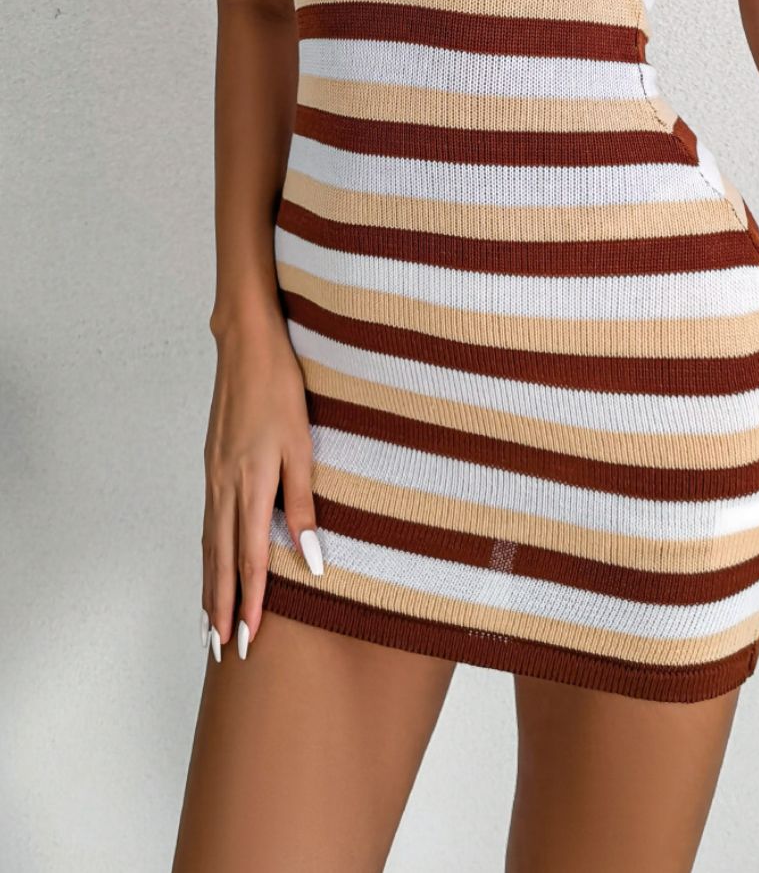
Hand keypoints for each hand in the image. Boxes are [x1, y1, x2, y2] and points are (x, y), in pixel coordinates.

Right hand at [200, 309, 323, 661]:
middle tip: (221, 650)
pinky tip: (209, 566)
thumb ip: (303, 503)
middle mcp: (224, 487)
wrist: (246, 347)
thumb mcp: (303, 445)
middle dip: (221, 608)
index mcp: (249, 485)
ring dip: (208, 587)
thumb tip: (312, 556)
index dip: (249, 602)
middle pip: (220, 561)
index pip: (248, 559)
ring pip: (208, 545)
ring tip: (209, 623)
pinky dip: (206, 555)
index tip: (248, 639)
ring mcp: (213, 477)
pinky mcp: (212, 466)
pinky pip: (206, 523)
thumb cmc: (280, 390)